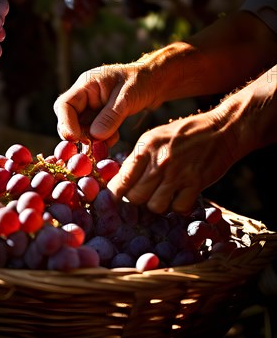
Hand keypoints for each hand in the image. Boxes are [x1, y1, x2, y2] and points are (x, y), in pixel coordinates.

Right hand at [54, 62, 156, 145]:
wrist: (155, 82)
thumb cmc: (142, 82)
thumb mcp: (127, 98)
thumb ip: (111, 116)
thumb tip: (95, 136)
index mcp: (86, 85)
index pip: (64, 105)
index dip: (66, 123)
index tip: (76, 138)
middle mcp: (85, 97)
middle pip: (68, 119)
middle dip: (79, 134)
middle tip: (93, 145)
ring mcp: (92, 107)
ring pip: (81, 128)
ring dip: (92, 139)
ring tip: (109, 140)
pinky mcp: (100, 117)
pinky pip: (93, 132)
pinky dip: (101, 139)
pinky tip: (114, 138)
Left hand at [107, 107, 237, 214]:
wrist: (221, 130)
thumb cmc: (185, 135)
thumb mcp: (156, 137)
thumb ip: (139, 158)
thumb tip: (120, 180)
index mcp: (145, 147)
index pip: (121, 179)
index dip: (116, 192)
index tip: (117, 197)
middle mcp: (159, 160)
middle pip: (135, 197)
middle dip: (138, 199)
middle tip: (146, 193)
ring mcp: (178, 173)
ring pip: (155, 206)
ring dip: (158, 204)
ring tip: (164, 194)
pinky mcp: (196, 183)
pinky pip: (178, 208)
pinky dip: (178, 206)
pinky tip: (180, 196)